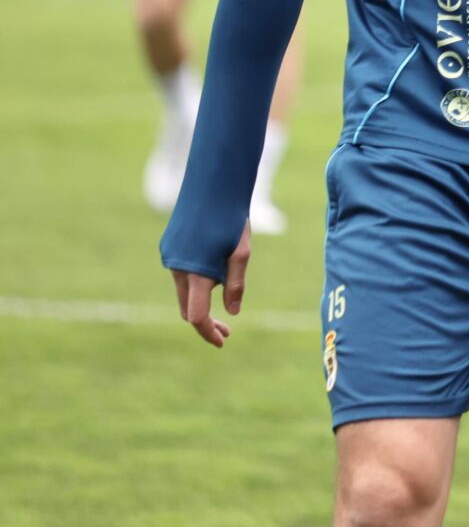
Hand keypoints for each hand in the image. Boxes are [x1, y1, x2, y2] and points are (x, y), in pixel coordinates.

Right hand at [171, 221, 250, 347]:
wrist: (212, 185)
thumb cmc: (231, 218)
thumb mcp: (241, 251)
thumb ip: (235, 283)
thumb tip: (231, 312)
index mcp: (196, 272)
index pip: (196, 316)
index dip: (208, 331)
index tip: (222, 341)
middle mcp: (177, 267)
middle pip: (187, 306)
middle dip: (205, 320)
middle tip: (226, 330)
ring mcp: (169, 256)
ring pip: (185, 288)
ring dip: (202, 297)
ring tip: (226, 284)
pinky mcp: (168, 246)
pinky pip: (182, 271)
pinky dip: (196, 278)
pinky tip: (214, 262)